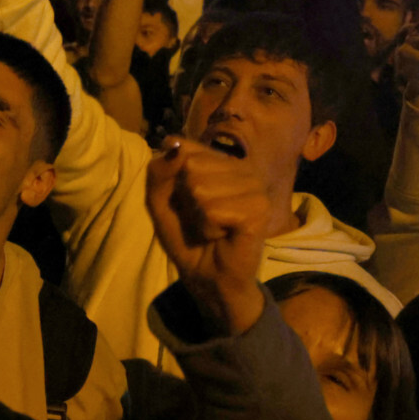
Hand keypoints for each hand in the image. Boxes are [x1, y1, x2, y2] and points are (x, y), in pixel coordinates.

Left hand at [146, 137, 269, 334]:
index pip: (183, 146)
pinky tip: (222, 234)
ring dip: (198, 215)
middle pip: (190, 166)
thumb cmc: (186, 236)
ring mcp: (254, 186)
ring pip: (200, 188)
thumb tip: (173, 145)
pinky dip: (208, 227)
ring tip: (212, 226)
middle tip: (201, 217)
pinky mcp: (259, 209)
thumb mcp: (159, 200)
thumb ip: (160, 170)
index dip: (172, 179)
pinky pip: (213, 210)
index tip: (184, 200)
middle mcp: (242, 167)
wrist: (207, 275)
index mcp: (221, 160)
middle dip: (186, 198)